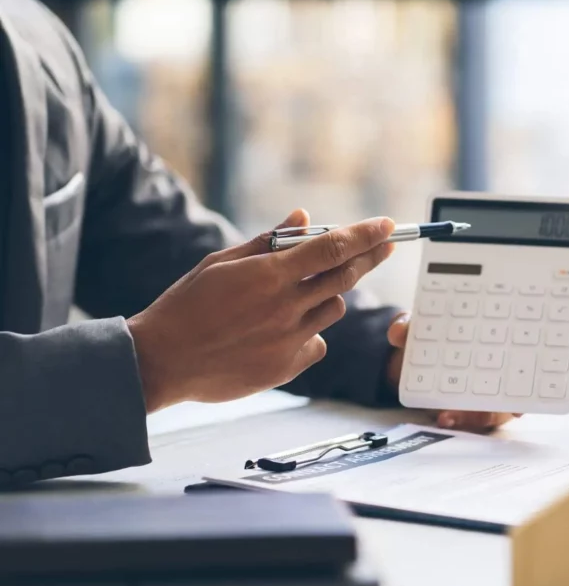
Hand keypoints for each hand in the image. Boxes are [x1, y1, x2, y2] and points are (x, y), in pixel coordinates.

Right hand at [128, 210, 394, 411]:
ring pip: (333, 309)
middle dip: (369, 258)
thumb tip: (303, 218)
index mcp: (269, 275)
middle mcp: (286, 307)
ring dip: (327, 295)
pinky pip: (318, 342)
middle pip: (346, 277)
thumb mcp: (221, 263)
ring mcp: (289, 340)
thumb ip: (267, 242)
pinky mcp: (287, 367)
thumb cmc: (187, 306)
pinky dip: (309, 332)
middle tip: (384, 246)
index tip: (389, 226)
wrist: (162, 362)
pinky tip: (281, 331)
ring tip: (296, 295)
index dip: (366, 235)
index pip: (332, 248)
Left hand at [385, 314, 568, 431]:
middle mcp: (516, 357)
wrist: (410, 364)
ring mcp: (502, 385)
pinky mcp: (480, 407)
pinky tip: (447, 417)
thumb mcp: (421, 320)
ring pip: (519, 399)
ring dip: (506, 405)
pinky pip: (481, 418)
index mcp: (514, 323)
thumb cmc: (432, 332)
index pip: (558, 320)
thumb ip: (414, 323)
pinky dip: (464, 418)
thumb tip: (400, 330)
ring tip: (488, 409)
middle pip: (554, 364)